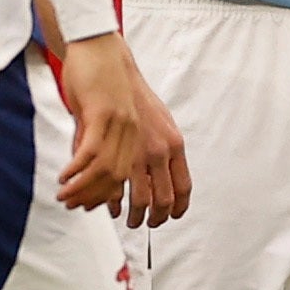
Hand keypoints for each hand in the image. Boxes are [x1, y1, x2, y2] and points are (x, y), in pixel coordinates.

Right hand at [56, 34, 141, 212]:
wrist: (97, 42)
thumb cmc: (96, 75)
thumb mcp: (98, 113)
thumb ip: (92, 138)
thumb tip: (81, 163)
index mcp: (135, 133)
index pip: (126, 176)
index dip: (106, 196)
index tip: (86, 206)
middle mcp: (132, 131)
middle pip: (117, 178)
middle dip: (93, 198)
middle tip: (71, 205)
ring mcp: (120, 122)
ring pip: (104, 169)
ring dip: (82, 188)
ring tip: (63, 196)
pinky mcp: (103, 112)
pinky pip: (91, 150)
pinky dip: (77, 169)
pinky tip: (64, 176)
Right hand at [122, 53, 190, 228]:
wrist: (109, 65)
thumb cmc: (132, 92)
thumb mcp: (159, 119)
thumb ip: (163, 147)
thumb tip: (163, 170)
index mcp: (174, 143)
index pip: (183, 186)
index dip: (178, 208)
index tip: (171, 217)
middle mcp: (159, 150)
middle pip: (163, 200)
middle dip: (153, 218)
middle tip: (144, 223)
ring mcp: (136, 151)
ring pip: (139, 199)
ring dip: (131, 216)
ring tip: (123, 218)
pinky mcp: (114, 149)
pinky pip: (115, 187)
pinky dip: (110, 202)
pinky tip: (106, 205)